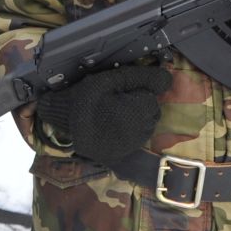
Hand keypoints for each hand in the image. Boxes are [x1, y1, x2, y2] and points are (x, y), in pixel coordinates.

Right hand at [32, 64, 170, 162]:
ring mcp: (132, 145)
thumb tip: (168, 79)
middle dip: (139, 104)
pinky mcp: (124, 153)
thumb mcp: (112, 79)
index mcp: (138, 111)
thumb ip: (142, 77)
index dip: (136, 91)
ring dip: (135, 117)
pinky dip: (128, 131)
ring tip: (111, 113)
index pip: (152, 96)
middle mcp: (140, 131)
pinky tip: (111, 126)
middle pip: (152, 112)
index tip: (118, 91)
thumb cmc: (86, 95)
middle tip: (114, 101)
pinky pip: (136, 138)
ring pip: (145, 125)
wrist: (62, 119)